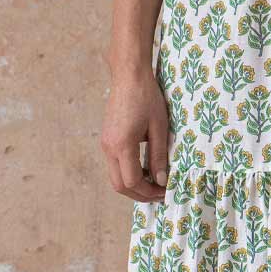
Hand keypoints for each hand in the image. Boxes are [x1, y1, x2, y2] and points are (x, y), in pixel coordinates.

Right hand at [100, 68, 172, 201]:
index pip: (132, 182)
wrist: (129, 76)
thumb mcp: (159, 128)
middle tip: (159, 194)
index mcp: (122, 145)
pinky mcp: (107, 140)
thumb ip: (159, 156)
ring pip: (115, 177)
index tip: (165, 191)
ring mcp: (105, 144)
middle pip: (119, 185)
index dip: (149, 192)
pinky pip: (115, 165)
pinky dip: (128, 174)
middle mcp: (109, 148)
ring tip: (153, 183)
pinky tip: (144, 170)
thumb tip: (161, 180)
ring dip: (133, 185)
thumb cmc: (147, 98)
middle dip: (139, 195)